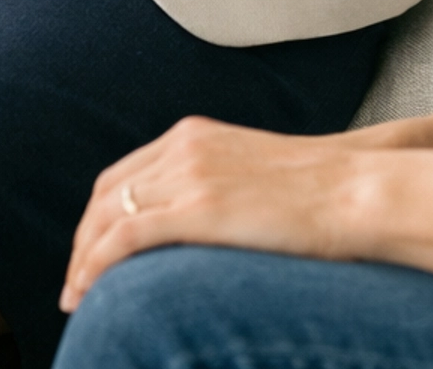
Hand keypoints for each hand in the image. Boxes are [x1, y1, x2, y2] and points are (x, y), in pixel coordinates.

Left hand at [61, 118, 371, 308]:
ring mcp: (189, 173)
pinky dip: (94, 266)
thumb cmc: (322, 195)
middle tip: (75, 284)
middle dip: (82, 241)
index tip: (90, 254)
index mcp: (196, 134)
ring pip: (106, 216)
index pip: (124, 175)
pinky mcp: (197, 207)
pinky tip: (86, 295)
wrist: (357, 191)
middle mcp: (184, 145)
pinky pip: (122, 238)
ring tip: (76, 299)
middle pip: (106, 194)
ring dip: (81, 260)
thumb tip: (204, 225)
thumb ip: (219, 187)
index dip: (98, 217)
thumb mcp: (255, 176)